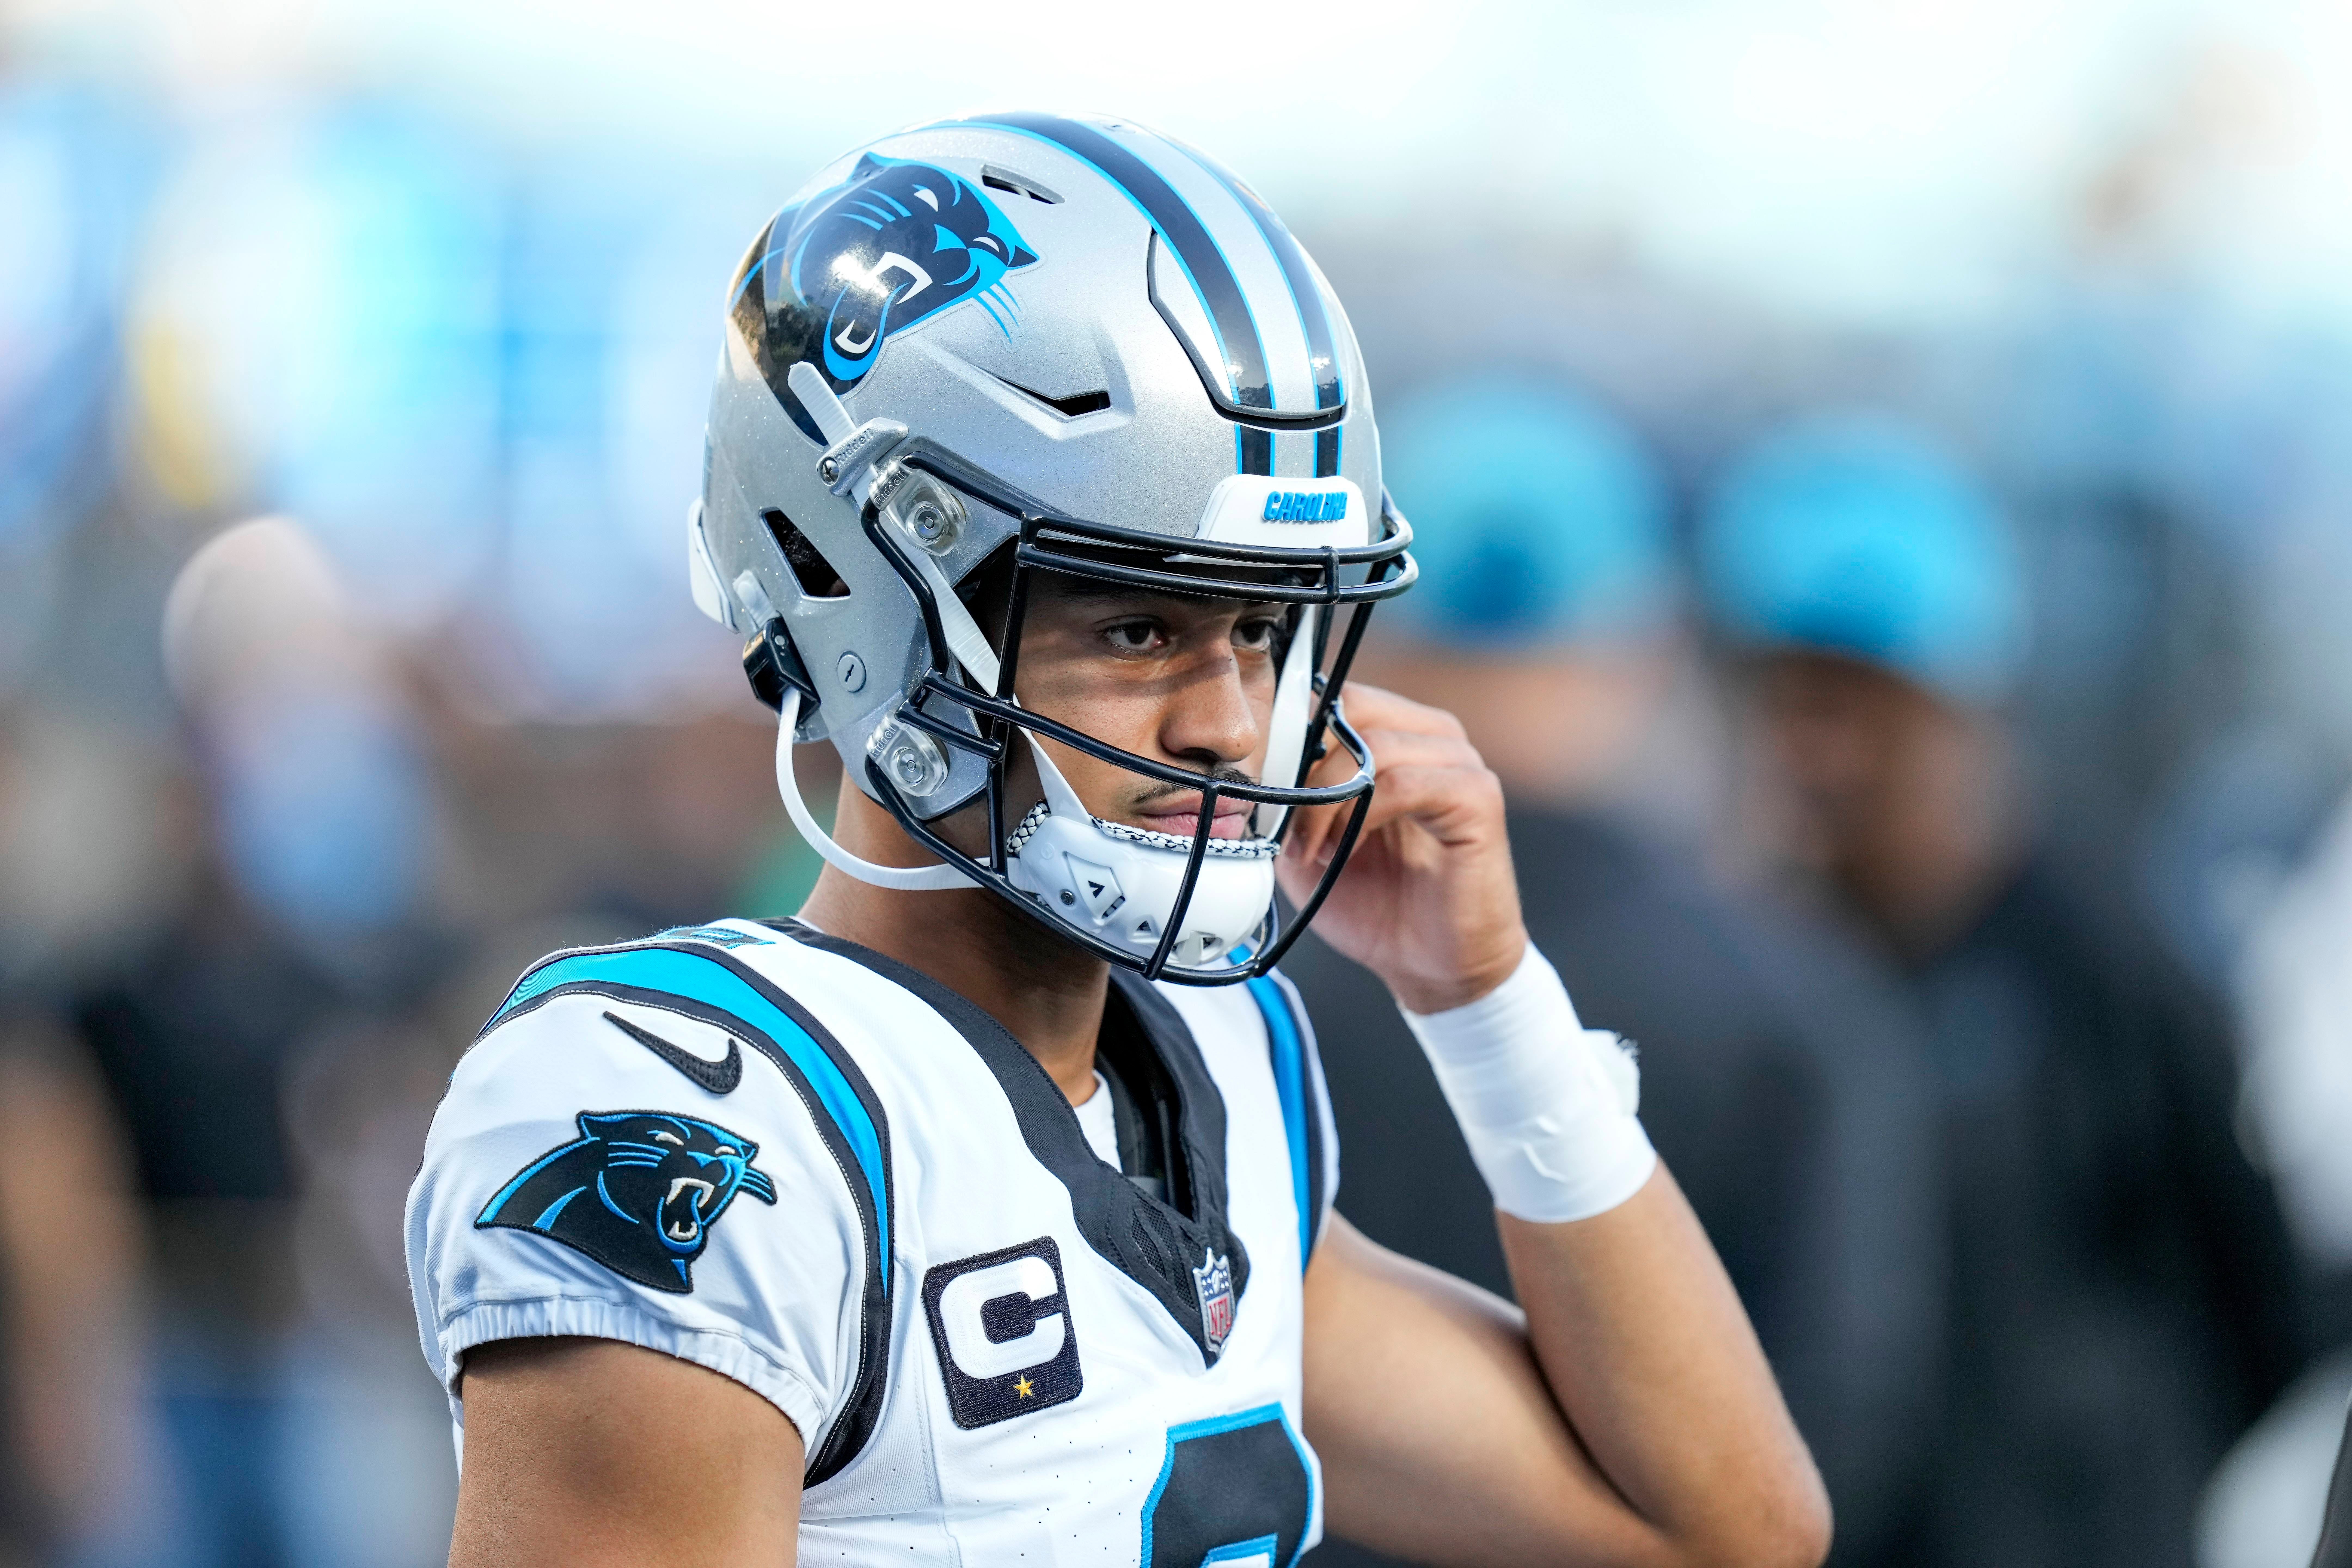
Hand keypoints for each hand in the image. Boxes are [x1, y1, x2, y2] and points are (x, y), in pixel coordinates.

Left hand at [1278, 683, 1526, 1013]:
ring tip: (1314, 850)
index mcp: (1397, 734)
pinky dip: (1360, 818)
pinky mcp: (1478, 796)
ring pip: (1375, 748)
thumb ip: (1290, 792)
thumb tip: (1253, 764)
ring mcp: (1461, 762)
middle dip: (1305, 770)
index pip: (1335, 698)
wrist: (1430, 966)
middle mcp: (1434, 736)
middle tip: (1288, 828)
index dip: (1290, 739)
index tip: (1262, 792)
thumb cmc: (1373, 899)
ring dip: (1327, 802)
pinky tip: (1343, 853)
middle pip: (1351, 711)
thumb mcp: (1309, 836)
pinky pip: (1403, 784)